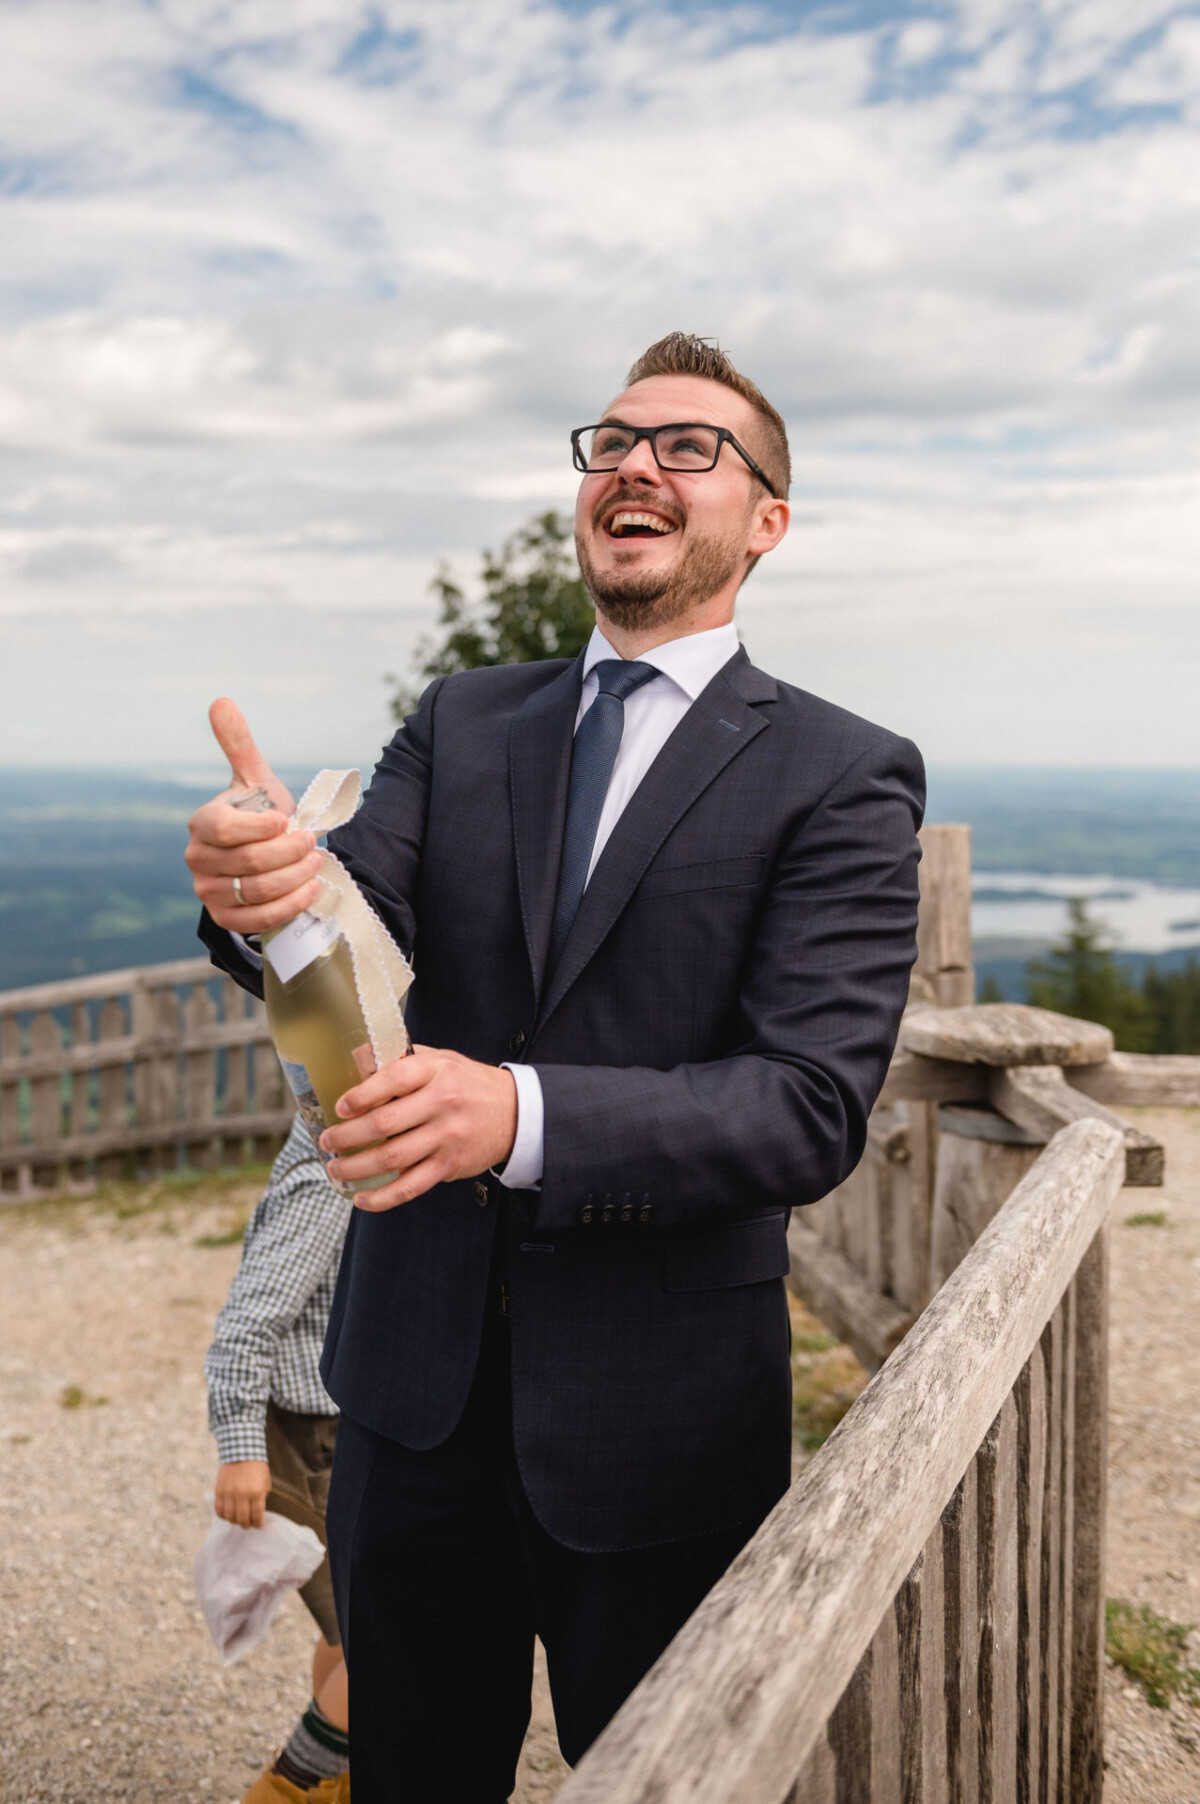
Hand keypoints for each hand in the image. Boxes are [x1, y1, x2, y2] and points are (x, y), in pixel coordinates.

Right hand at [185, 698, 322, 934]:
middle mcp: (197, 860)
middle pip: (249, 861)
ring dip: (295, 877)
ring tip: (315, 862)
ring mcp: (208, 893)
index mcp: (202, 825)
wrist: (265, 862)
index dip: (261, 827)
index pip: (225, 829)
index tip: (288, 820)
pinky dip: (290, 905)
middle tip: (311, 842)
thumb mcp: (255, 781)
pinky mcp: (226, 920)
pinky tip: (310, 890)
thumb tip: (221, 700)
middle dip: (289, 852)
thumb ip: (239, 745)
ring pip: (257, 890)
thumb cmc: (260, 816)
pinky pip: (258, 919)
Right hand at [214, 1459, 271, 1528]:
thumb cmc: (256, 1467)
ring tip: (238, 1519)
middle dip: (247, 1525)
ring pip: (230, 1517)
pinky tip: (228, 1514)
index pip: (257, 1515)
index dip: (258, 1524)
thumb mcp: (265, 1482)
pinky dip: (223, 1515)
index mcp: (256, 1492)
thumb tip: (256, 1514)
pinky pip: (219, 1510)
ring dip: (235, 1521)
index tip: (259, 1526)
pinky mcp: (219, 1491)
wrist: (241, 1451)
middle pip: (243, 1519)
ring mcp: (229, 1493)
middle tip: (248, 1524)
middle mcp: (242, 1494)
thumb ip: (261, 1498)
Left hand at [320, 1046, 517, 1211]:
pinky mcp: (449, 1166)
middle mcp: (442, 1103)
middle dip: (347, 1136)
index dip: (361, 1095)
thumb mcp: (440, 1060)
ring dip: (356, 1168)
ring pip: (392, 1158)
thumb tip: (355, 1058)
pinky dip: (382, 1197)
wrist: (516, 1113)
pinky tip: (361, 1199)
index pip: (393, 1079)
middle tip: (327, 1142)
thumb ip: (400, 1059)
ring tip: (336, 1168)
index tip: (340, 1107)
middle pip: (384, 1123)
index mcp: (436, 1071)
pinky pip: (410, 1186)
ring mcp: (446, 1137)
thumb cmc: (467, 1084)